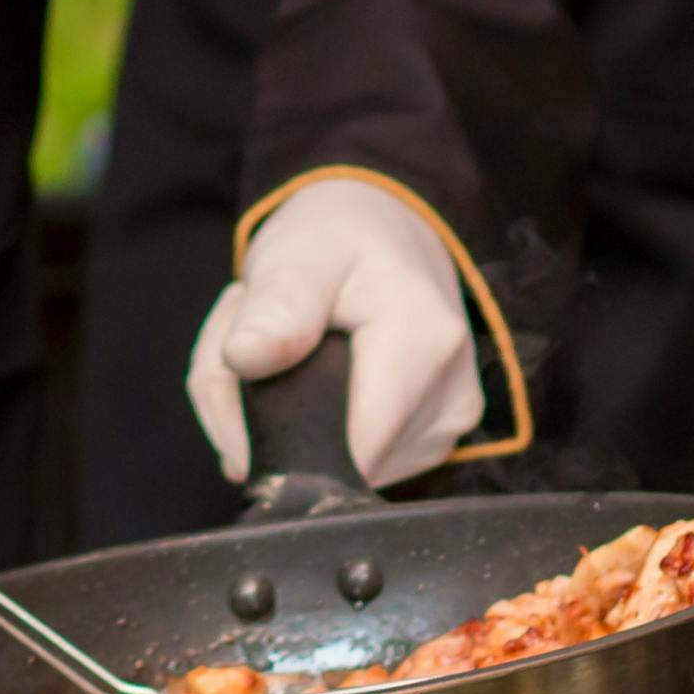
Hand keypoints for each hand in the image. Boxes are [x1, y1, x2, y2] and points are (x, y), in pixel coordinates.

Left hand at [188, 176, 482, 488]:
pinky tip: (318, 373)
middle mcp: (449, 398)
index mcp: (422, 345)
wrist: (389, 227)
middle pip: (331, 462)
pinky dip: (320, 426)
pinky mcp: (435, 438)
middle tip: (253, 343)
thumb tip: (244, 360)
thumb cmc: (338, 236)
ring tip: (290, 350)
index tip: (246, 366)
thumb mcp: (296, 252)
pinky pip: (361, 460)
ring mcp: (448, 426)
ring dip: (291, 419)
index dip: (272, 431)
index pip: (343, 454)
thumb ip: (274, 305)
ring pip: (339, 466)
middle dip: (267, 416)